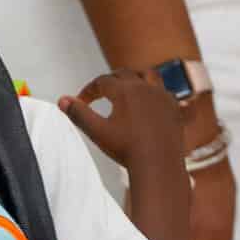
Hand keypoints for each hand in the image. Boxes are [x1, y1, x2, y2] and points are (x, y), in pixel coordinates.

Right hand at [57, 70, 183, 171]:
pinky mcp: (176, 109)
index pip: (102, 82)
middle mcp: (146, 88)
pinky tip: (153, 102)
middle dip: (109, 81)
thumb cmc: (128, 149)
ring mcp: (164, 97)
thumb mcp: (97, 132)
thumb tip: (63, 100)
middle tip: (100, 92)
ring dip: (136, 78)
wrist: (158, 165)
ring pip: (149, 76)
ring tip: (128, 87)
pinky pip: (168, 93)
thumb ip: (78, 114)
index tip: (81, 101)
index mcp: (126, 91)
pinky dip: (157, 93)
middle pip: (124, 74)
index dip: (89, 90)